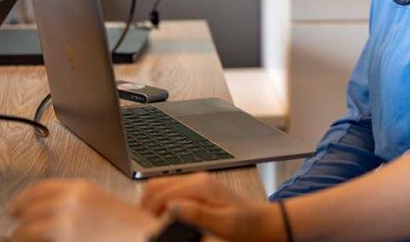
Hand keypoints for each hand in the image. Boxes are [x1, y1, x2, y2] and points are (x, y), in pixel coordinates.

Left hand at [9, 179, 161, 241]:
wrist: (144, 238)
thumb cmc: (127, 228)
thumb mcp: (100, 204)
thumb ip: (75, 202)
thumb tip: (49, 209)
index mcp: (80, 189)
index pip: (38, 189)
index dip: (22, 199)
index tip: (14, 208)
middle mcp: (69, 202)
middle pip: (28, 208)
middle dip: (21, 221)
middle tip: (19, 230)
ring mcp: (64, 222)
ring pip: (25, 229)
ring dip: (21, 236)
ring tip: (23, 241)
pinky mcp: (61, 239)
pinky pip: (33, 239)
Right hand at [141, 173, 285, 241]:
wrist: (262, 223)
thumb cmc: (247, 225)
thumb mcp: (223, 225)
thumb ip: (197, 215)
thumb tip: (172, 208)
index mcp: (201, 186)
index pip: (162, 193)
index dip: (149, 211)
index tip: (149, 228)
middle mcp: (197, 180)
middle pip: (157, 185)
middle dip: (147, 205)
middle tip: (149, 226)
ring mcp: (197, 183)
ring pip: (161, 187)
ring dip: (154, 203)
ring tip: (157, 223)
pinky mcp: (197, 190)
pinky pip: (171, 191)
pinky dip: (163, 204)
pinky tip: (167, 218)